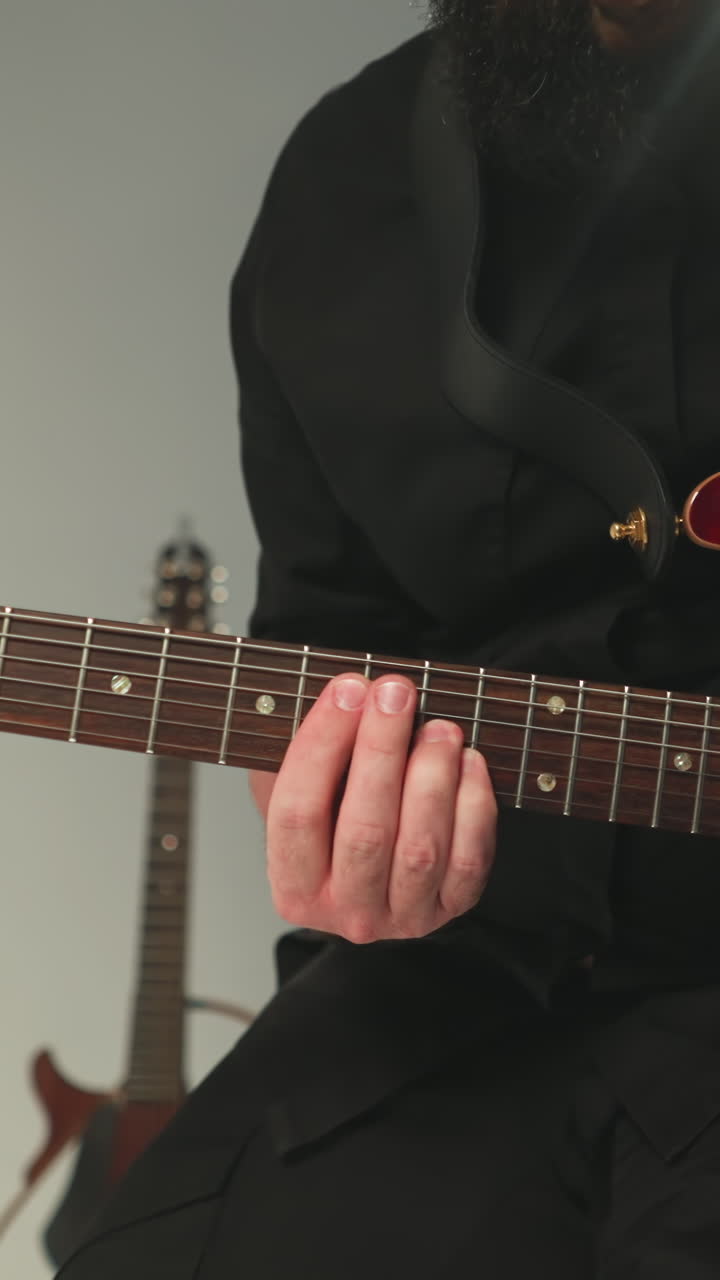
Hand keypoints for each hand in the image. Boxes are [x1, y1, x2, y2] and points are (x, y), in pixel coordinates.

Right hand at [251, 672, 496, 943]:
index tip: (346, 689)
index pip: (297, 813)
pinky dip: (472, 805)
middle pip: (363, 831)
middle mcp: (346, 913)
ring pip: (420, 849)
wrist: (376, 870)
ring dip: (432, 777)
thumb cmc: (336, 814)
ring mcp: (402, 917)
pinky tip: (467, 760)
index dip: (322, 744)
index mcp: (294, 887)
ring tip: (438, 726)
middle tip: (394, 693)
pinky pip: (468, 859)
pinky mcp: (452, 908)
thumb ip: (306, 753)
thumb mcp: (298, 787)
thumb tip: (343, 697)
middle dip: (381, 750)